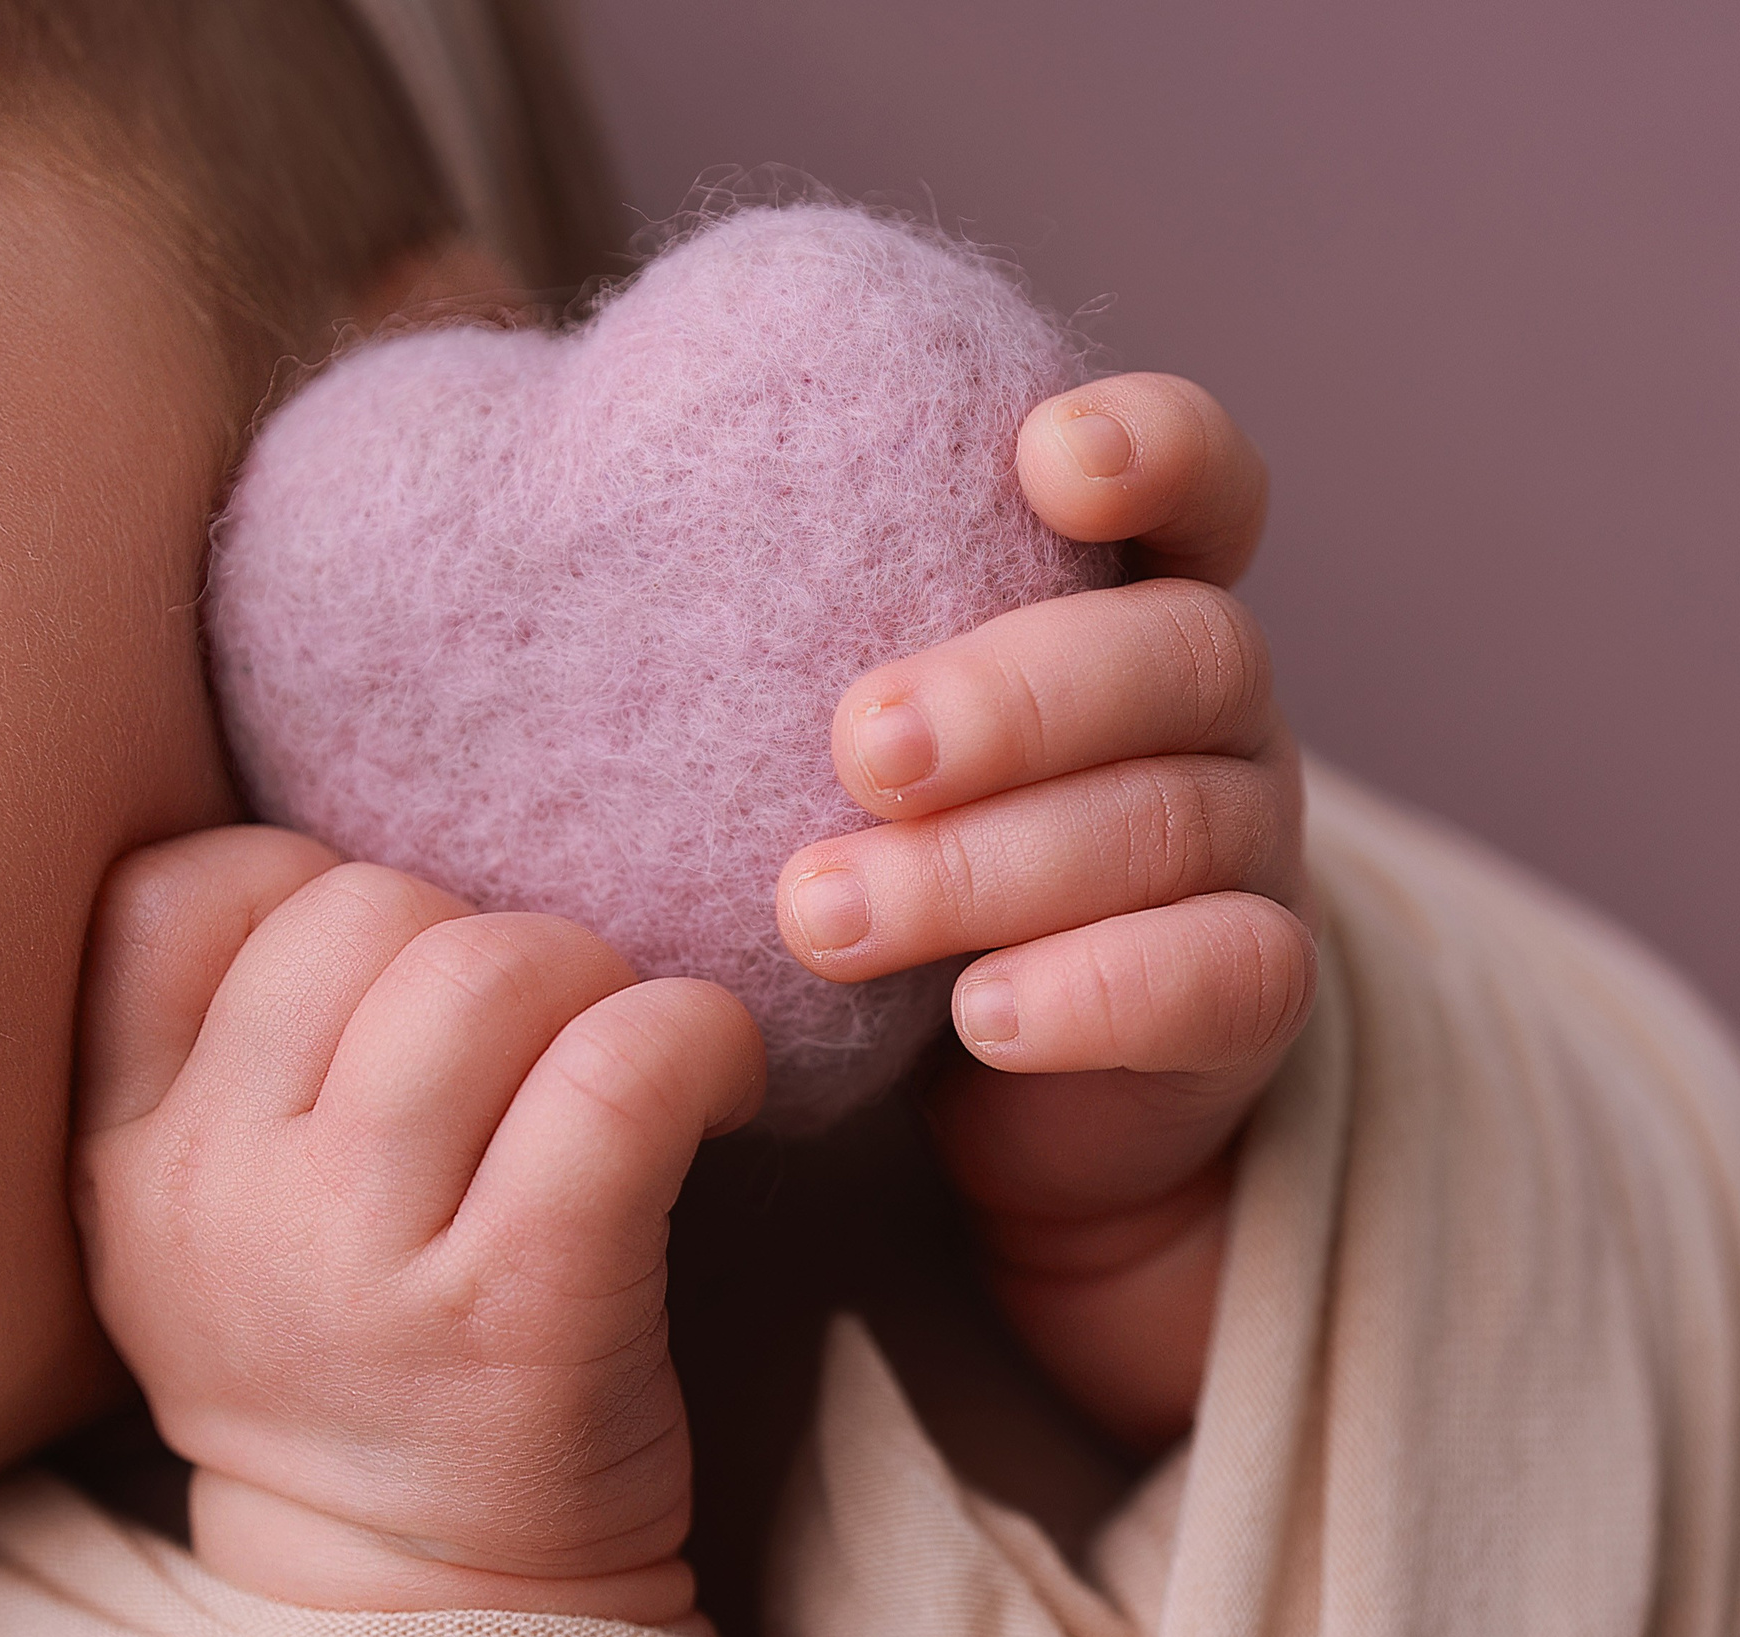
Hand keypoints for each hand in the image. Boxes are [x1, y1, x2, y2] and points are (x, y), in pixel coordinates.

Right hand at [71, 827, 762, 1624]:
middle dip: (486, 936)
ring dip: (598, 980)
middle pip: (365, 908)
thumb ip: (231, 1052)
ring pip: (493, 972)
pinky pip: (621, 1076)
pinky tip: (718, 1087)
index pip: (175, 897)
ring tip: (628, 1061)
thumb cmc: (356, 1369)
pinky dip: (699, 1040)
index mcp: (129, 1156)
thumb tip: (386, 871)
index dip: (312, 886)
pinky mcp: (519, 1311)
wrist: (433, 1615)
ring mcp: (362, 1262)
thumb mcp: (210, 1226)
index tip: (399, 975)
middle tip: (545, 1035)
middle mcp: (219, 1199)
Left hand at [775, 374, 1309, 1450]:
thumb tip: (488, 511)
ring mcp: (1251, 850)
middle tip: (855, 745)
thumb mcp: (807, 731)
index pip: (1198, 482)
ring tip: (821, 914)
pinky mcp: (1250, 997)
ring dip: (993, 863)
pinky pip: (1226, 975)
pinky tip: (979, 1015)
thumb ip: (742, 622)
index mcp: (1121, 602)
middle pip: (1186, 651)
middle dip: (1020, 693)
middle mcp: (1208, 711)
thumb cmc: (877, 853)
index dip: (1154, 446)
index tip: (1045, 455)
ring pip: (1176, 820)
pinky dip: (1099, 990)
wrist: (990, 1088)